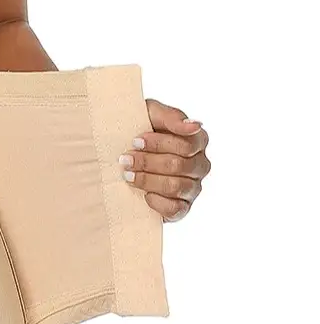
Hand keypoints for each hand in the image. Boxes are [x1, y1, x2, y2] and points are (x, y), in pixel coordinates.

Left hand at [118, 100, 210, 221]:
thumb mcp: (151, 114)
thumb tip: (195, 125)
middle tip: (125, 159)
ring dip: (147, 180)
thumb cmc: (140, 130)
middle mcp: (200, 165)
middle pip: (178, 165)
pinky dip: (157, 202)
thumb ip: (172, 117)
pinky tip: (143, 194)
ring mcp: (193, 188)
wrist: (123, 153)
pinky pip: (175, 209)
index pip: (187, 144)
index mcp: (198, 141)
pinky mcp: (182, 208)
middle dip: (147, 162)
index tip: (135, 141)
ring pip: (175, 186)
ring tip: (128, 175)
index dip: (158, 144)